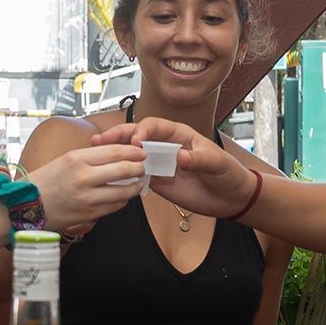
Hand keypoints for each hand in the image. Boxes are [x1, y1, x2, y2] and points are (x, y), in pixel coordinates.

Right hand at [28, 144, 144, 229]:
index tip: (141, 152)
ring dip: (135, 186)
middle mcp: (83, 177)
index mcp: (76, 158)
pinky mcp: (88, 215)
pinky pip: (114, 207)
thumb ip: (90, 157)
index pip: (115, 152)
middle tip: (143, 167)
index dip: (133, 152)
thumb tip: (117, 155)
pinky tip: (122, 196)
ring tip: (137, 183)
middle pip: (123, 169)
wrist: (24, 207)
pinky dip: (122, 200)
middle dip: (138, 167)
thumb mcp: (64, 160)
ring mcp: (87, 198)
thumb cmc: (45, 181)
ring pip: (124, 191)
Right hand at [91, 117, 255, 217]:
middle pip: (137, 136)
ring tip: (94, 154)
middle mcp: (166, 146)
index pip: (155, 126)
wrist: (230, 198)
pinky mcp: (157, 181)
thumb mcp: (217, 163)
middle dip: (118, 136)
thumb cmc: (227, 173)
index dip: (143, 130)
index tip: (136, 141)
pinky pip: (137, 175)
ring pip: (133, 155)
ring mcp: (160, 163)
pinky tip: (108, 176)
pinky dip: (123, 174)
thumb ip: (199, 159)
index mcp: (179, 134)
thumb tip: (180, 157)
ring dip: (115, 154)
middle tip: (100, 141)